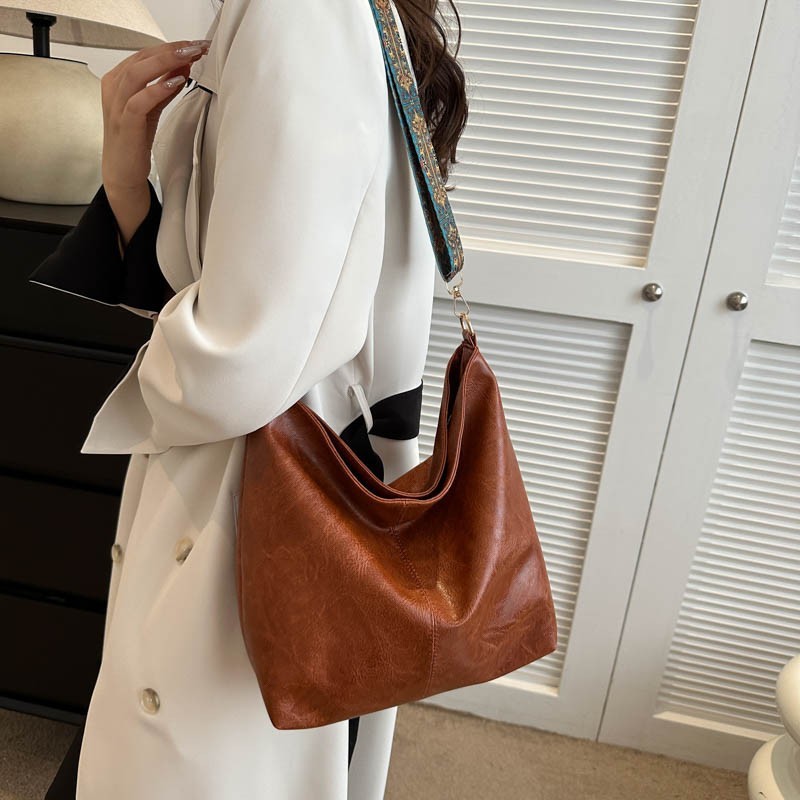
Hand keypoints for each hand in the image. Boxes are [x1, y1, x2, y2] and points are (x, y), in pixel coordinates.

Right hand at [100, 39, 210, 193]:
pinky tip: (176, 82)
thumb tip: (183, 66)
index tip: (194, 44)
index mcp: (118, 80)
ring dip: (165, 62)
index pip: (144, 54)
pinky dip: (158, 89)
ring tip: (188, 57)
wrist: (122, 170)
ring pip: (137, 73)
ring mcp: (117, 105)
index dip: (170, 47)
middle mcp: (114, 88)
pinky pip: (139, 101)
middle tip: (195, 46)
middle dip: (171, 50)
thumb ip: (165, 86)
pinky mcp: (124, 123)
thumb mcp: (152, 107)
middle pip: (141, 58)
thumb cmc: (134, 138)